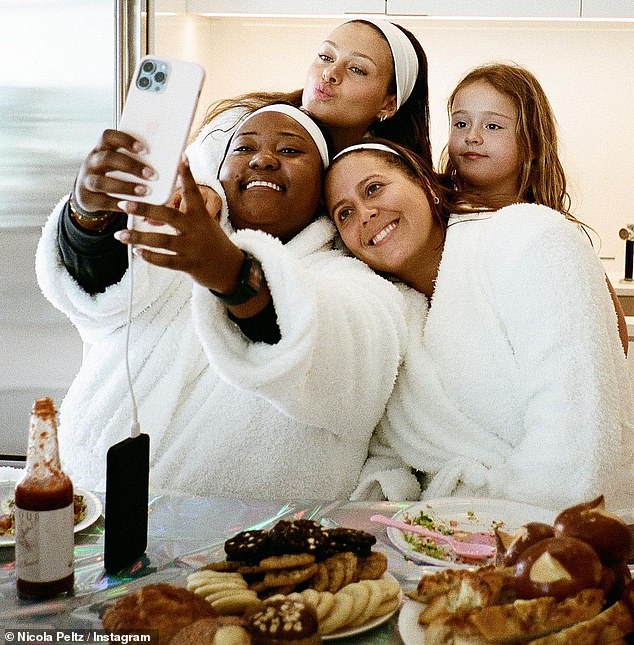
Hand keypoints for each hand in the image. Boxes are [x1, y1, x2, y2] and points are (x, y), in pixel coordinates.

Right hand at [73, 129, 155, 213]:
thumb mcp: (118, 164)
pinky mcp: (88, 199)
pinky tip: (134, 206)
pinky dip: (120, 204)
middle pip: (107, 158)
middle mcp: (92, 162)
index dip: (125, 140)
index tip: (144, 149)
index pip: (108, 136)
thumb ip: (135, 159)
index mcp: (102, 149)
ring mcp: (87, 181)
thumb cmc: (113, 175)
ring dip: (125, 186)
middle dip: (131, 166)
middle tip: (153, 174)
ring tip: (145, 191)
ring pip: (101, 182)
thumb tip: (171, 159)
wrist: (88, 194)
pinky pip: (103, 202)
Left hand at [114, 159, 242, 291]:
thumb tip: (150, 213)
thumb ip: (183, 216)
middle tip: (124, 203)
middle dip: (144, 208)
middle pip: (168, 215)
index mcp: (200, 215)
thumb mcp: (205, 224)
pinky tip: (137, 252)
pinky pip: (166, 260)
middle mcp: (196, 229)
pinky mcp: (189, 264)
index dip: (186, 175)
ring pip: (161, 240)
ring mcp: (192, 248)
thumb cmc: (213, 243)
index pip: (192, 192)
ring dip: (139, 237)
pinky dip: (150, 256)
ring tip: (121, 235)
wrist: (231, 269)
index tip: (179, 159)